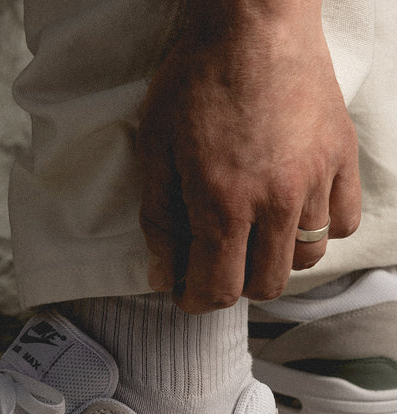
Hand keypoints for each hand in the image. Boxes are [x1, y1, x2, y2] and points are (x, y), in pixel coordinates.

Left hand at [137, 1, 360, 313]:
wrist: (253, 21)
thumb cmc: (196, 81)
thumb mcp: (156, 150)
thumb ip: (160, 220)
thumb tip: (164, 275)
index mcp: (222, 203)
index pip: (218, 288)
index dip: (196, 301)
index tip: (185, 293)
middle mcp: (275, 201)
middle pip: (265, 285)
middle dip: (234, 285)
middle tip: (215, 264)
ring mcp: (315, 180)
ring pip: (306, 259)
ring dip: (275, 261)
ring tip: (253, 238)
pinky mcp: (342, 158)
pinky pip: (341, 223)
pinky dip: (317, 230)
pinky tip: (292, 213)